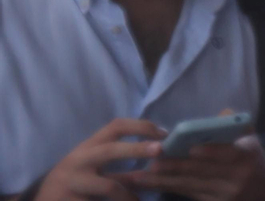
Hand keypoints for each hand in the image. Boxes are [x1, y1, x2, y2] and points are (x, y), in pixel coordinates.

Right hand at [34, 118, 164, 200]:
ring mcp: (73, 183)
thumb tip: (157, 155)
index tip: (163, 134)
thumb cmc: (74, 180)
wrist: (44, 200)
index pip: (115, 126)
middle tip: (160, 150)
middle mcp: (79, 161)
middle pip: (110, 150)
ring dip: (130, 195)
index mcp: (88, 147)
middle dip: (136, 148)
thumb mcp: (92, 165)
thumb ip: (117, 160)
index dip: (141, 126)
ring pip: (109, 186)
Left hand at [128, 138, 264, 200]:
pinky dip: (169, 189)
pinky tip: (151, 186)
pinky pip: (189, 195)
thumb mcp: (253, 142)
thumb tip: (222, 114)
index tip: (189, 148)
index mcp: (247, 157)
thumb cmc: (255, 162)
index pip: (228, 153)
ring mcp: (225, 195)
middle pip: (202, 173)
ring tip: (139, 177)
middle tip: (152, 162)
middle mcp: (237, 178)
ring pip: (190, 186)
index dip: (209, 151)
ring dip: (163, 182)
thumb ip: (236, 127)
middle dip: (175, 168)